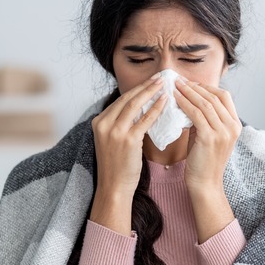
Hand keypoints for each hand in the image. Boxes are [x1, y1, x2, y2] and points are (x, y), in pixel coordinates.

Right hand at [90, 75, 166, 234]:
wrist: (114, 187)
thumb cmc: (117, 166)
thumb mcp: (112, 141)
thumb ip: (121, 124)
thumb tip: (140, 109)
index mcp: (99, 122)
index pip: (120, 100)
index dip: (137, 90)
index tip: (150, 81)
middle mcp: (104, 124)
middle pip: (127, 99)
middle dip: (145, 86)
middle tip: (159, 77)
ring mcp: (114, 131)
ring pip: (135, 105)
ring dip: (151, 92)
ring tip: (164, 84)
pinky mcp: (127, 140)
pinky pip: (144, 120)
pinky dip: (155, 109)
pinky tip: (165, 102)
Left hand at [174, 79, 241, 190]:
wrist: (205, 183)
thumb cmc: (203, 160)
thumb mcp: (208, 135)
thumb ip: (204, 119)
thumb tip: (190, 100)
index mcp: (235, 125)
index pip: (224, 96)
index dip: (207, 87)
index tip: (190, 83)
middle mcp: (233, 127)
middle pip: (215, 97)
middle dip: (196, 86)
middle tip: (180, 80)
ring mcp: (223, 132)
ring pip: (205, 103)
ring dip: (189, 92)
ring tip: (175, 85)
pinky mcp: (210, 138)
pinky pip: (196, 114)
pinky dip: (185, 103)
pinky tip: (175, 98)